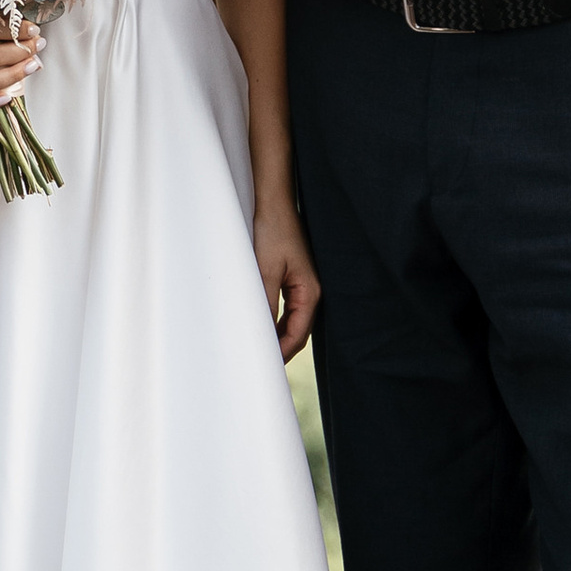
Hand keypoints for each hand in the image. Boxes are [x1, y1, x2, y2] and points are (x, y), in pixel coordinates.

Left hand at [252, 191, 318, 363]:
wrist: (273, 204)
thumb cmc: (272, 232)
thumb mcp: (265, 270)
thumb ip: (265, 302)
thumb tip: (261, 331)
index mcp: (310, 293)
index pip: (297, 335)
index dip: (282, 353)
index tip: (264, 367)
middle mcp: (311, 292)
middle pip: (297, 332)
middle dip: (281, 349)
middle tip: (259, 365)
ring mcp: (303, 285)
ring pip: (292, 322)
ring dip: (277, 336)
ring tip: (259, 351)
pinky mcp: (294, 278)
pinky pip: (287, 309)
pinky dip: (276, 322)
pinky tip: (262, 327)